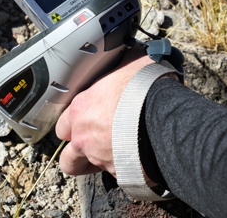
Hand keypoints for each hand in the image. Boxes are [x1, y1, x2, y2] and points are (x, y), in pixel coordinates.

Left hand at [55, 47, 154, 177]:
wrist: (165, 115)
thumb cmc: (146, 87)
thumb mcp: (130, 63)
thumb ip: (121, 64)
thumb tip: (130, 52)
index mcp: (81, 110)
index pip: (62, 126)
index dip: (72, 126)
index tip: (82, 124)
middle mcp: (85, 138)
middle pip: (67, 158)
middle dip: (76, 154)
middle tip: (90, 146)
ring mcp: (101, 159)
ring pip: (88, 170)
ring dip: (95, 164)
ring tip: (111, 155)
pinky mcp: (121, 174)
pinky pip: (117, 175)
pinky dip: (123, 169)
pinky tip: (135, 159)